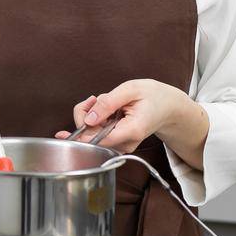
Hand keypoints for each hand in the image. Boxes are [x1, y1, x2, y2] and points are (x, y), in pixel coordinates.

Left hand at [56, 78, 208, 165]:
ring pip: (92, 137)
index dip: (82, 134)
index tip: (68, 130)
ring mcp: (122, 145)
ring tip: (102, 101)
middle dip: (84, 117)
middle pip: (92, 139)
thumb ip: (108, 103)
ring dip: (89, 117)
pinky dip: (95, 120)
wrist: (168, 106)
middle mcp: (126, 142)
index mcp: (132, 130)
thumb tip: (89, 119)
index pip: (100, 141)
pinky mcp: (118, 143)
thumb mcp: (130, 89)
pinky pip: (98, 135)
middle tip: (93, 99)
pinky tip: (102, 108)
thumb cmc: (153, 95)